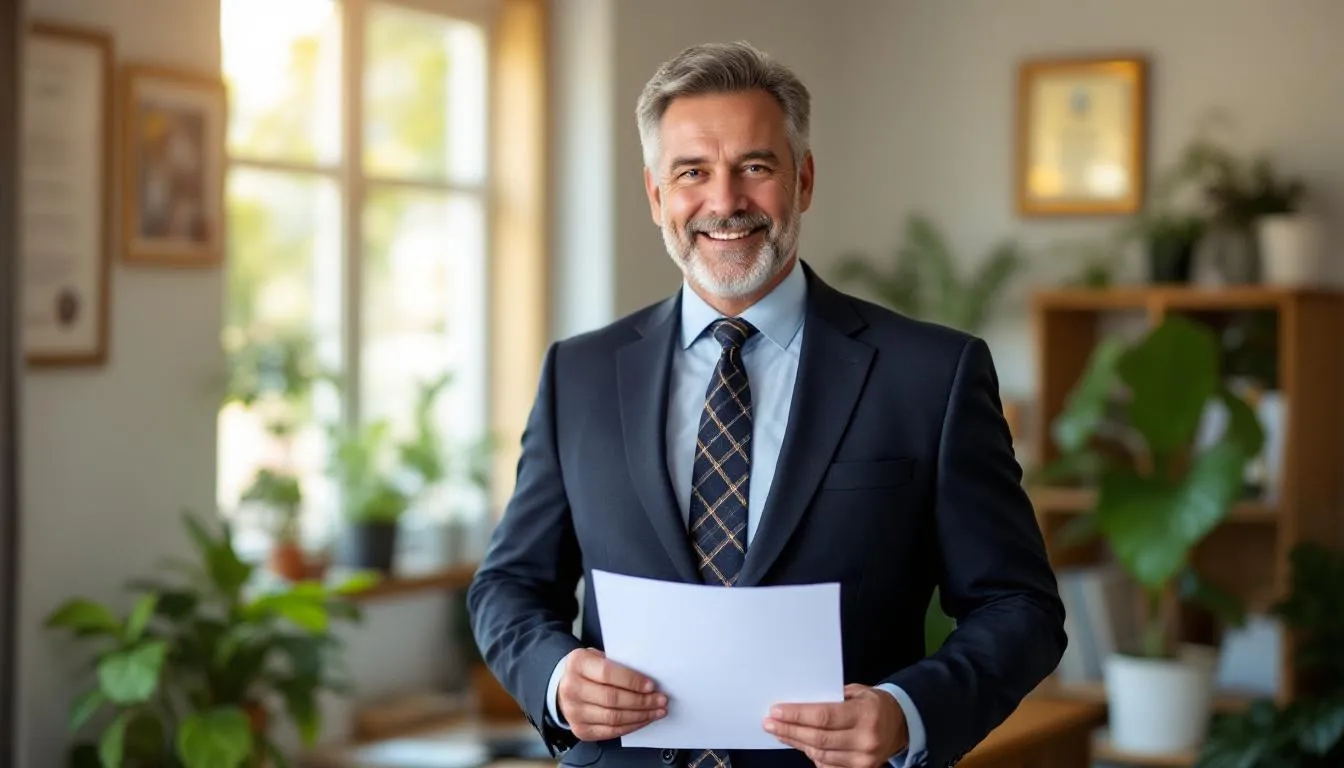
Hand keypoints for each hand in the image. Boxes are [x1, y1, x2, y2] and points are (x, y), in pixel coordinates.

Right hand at [556, 648, 666, 741]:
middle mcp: (572, 688)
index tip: (651, 685)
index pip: (607, 673)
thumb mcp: (598, 656)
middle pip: (612, 698)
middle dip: (642, 701)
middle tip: (660, 699)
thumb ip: (618, 663)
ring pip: (614, 718)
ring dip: (640, 715)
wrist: (566, 687)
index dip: (632, 681)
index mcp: (577, 664)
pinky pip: (611, 731)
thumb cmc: (588, 670)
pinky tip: (643, 719)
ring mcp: (574, 712)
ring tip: (657, 711)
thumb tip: (647, 677)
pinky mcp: (580, 730)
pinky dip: (631, 726)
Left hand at [764, 684, 908, 767]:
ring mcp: (863, 759)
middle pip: (818, 738)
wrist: (901, 725)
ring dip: (797, 743)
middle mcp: (865, 739)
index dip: (797, 715)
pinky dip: (812, 755)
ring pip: (820, 754)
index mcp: (865, 714)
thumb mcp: (857, 692)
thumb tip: (797, 703)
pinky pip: (828, 765)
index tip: (776, 711)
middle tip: (769, 723)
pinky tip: (799, 743)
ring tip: (780, 733)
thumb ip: (831, 698)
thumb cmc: (873, 704)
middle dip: (790, 731)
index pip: (823, 716)